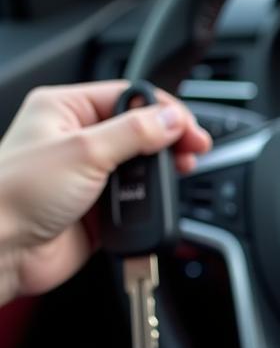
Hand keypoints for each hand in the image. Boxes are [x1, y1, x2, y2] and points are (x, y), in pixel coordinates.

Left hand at [0, 81, 209, 302]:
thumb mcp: (84, 150)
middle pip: (140, 132)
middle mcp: (78, 140)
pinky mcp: (99, 210)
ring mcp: (89, 176)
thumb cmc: (16, 194)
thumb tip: (172, 119)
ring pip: (142, 168)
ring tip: (176, 178)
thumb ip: (135, 133)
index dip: (164, 110)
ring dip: (160, 176)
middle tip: (192, 152)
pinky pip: (137, 202)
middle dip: (169, 142)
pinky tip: (156, 204)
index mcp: (66, 109)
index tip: (190, 128)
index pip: (128, 97)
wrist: (1, 250)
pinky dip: (150, 204)